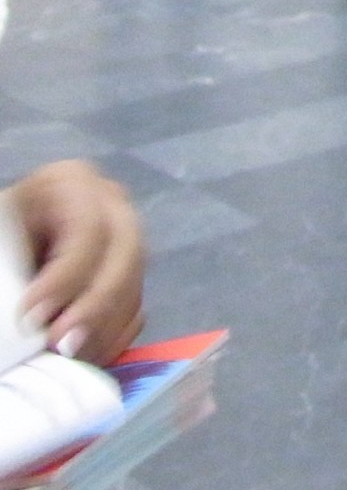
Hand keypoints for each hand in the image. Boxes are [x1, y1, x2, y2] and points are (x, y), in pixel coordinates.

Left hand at [8, 160, 145, 362]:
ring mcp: (123, 242)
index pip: (87, 227)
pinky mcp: (127, 276)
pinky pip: (135, 309)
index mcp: (69, 185)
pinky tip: (82, 357)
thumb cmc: (0, 245)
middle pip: (127, 253)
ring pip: (135, 284)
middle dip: (96, 304)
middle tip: (60, 345)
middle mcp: (109, 207)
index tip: (29, 318)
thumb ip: (9, 268)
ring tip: (65, 358)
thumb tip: (23, 317)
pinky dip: (112, 338)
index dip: (65, 276)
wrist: (7, 252)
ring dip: (103, 329)